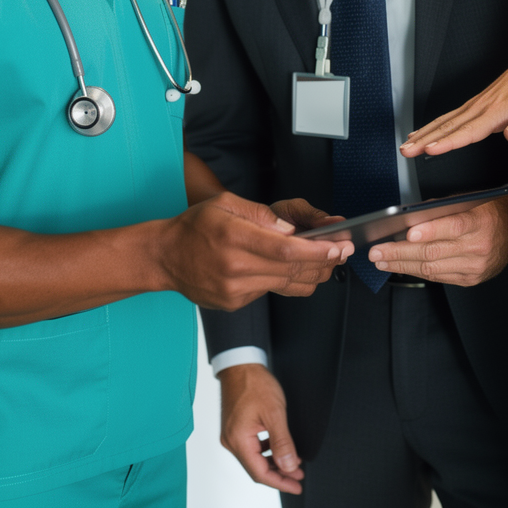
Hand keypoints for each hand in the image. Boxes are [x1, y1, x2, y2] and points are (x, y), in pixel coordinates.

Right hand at [156, 191, 347, 309]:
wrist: (165, 257)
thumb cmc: (194, 226)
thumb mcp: (225, 204)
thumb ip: (261, 214)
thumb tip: (291, 229)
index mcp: (233, 237)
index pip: (285, 249)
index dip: (316, 250)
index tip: (336, 247)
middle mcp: (234, 268)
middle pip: (291, 269)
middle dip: (323, 262)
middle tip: (342, 252)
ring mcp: (234, 290)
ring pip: (285, 285)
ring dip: (311, 274)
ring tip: (327, 262)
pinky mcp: (234, 303)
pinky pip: (269, 292)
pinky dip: (284, 280)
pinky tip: (288, 268)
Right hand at [219, 363, 303, 494]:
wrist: (240, 364)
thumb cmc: (254, 383)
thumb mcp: (274, 413)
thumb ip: (282, 442)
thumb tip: (289, 466)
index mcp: (238, 440)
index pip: (260, 472)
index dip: (280, 482)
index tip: (296, 485)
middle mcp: (231, 440)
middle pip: (256, 468)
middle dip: (279, 473)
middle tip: (298, 476)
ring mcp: (231, 434)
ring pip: (254, 458)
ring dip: (273, 462)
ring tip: (293, 463)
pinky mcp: (234, 427)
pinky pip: (251, 446)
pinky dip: (266, 450)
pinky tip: (278, 448)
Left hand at [367, 194, 507, 285]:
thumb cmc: (488, 211)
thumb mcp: (468, 201)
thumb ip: (440, 209)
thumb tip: (408, 217)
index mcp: (480, 222)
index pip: (453, 227)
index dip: (429, 231)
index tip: (407, 233)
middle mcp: (478, 247)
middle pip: (434, 252)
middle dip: (400, 252)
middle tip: (377, 251)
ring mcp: (474, 267)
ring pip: (432, 268)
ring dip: (402, 265)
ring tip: (381, 261)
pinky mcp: (470, 279)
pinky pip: (438, 277)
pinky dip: (416, 271)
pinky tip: (400, 266)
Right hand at [399, 58, 507, 157]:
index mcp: (496, 111)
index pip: (468, 131)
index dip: (448, 142)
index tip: (431, 149)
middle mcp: (481, 107)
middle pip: (448, 126)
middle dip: (425, 140)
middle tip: (406, 151)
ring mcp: (475, 105)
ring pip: (445, 121)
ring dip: (424, 134)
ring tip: (406, 146)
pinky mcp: (474, 105)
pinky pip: (449, 117)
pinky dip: (432, 125)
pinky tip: (421, 133)